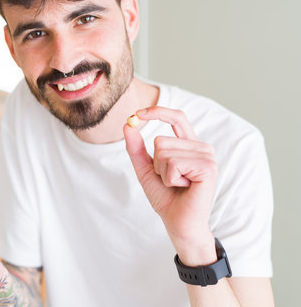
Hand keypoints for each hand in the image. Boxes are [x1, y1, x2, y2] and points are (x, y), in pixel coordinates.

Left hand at [124, 107, 216, 264]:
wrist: (178, 223)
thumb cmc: (166, 197)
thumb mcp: (146, 170)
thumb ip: (136, 148)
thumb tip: (127, 125)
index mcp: (189, 145)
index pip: (177, 117)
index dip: (157, 112)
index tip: (137, 114)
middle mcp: (201, 148)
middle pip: (160, 140)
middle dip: (156, 164)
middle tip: (170, 181)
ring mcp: (207, 156)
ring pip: (164, 151)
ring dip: (163, 173)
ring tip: (177, 184)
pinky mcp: (208, 167)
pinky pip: (173, 163)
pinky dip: (170, 178)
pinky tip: (183, 187)